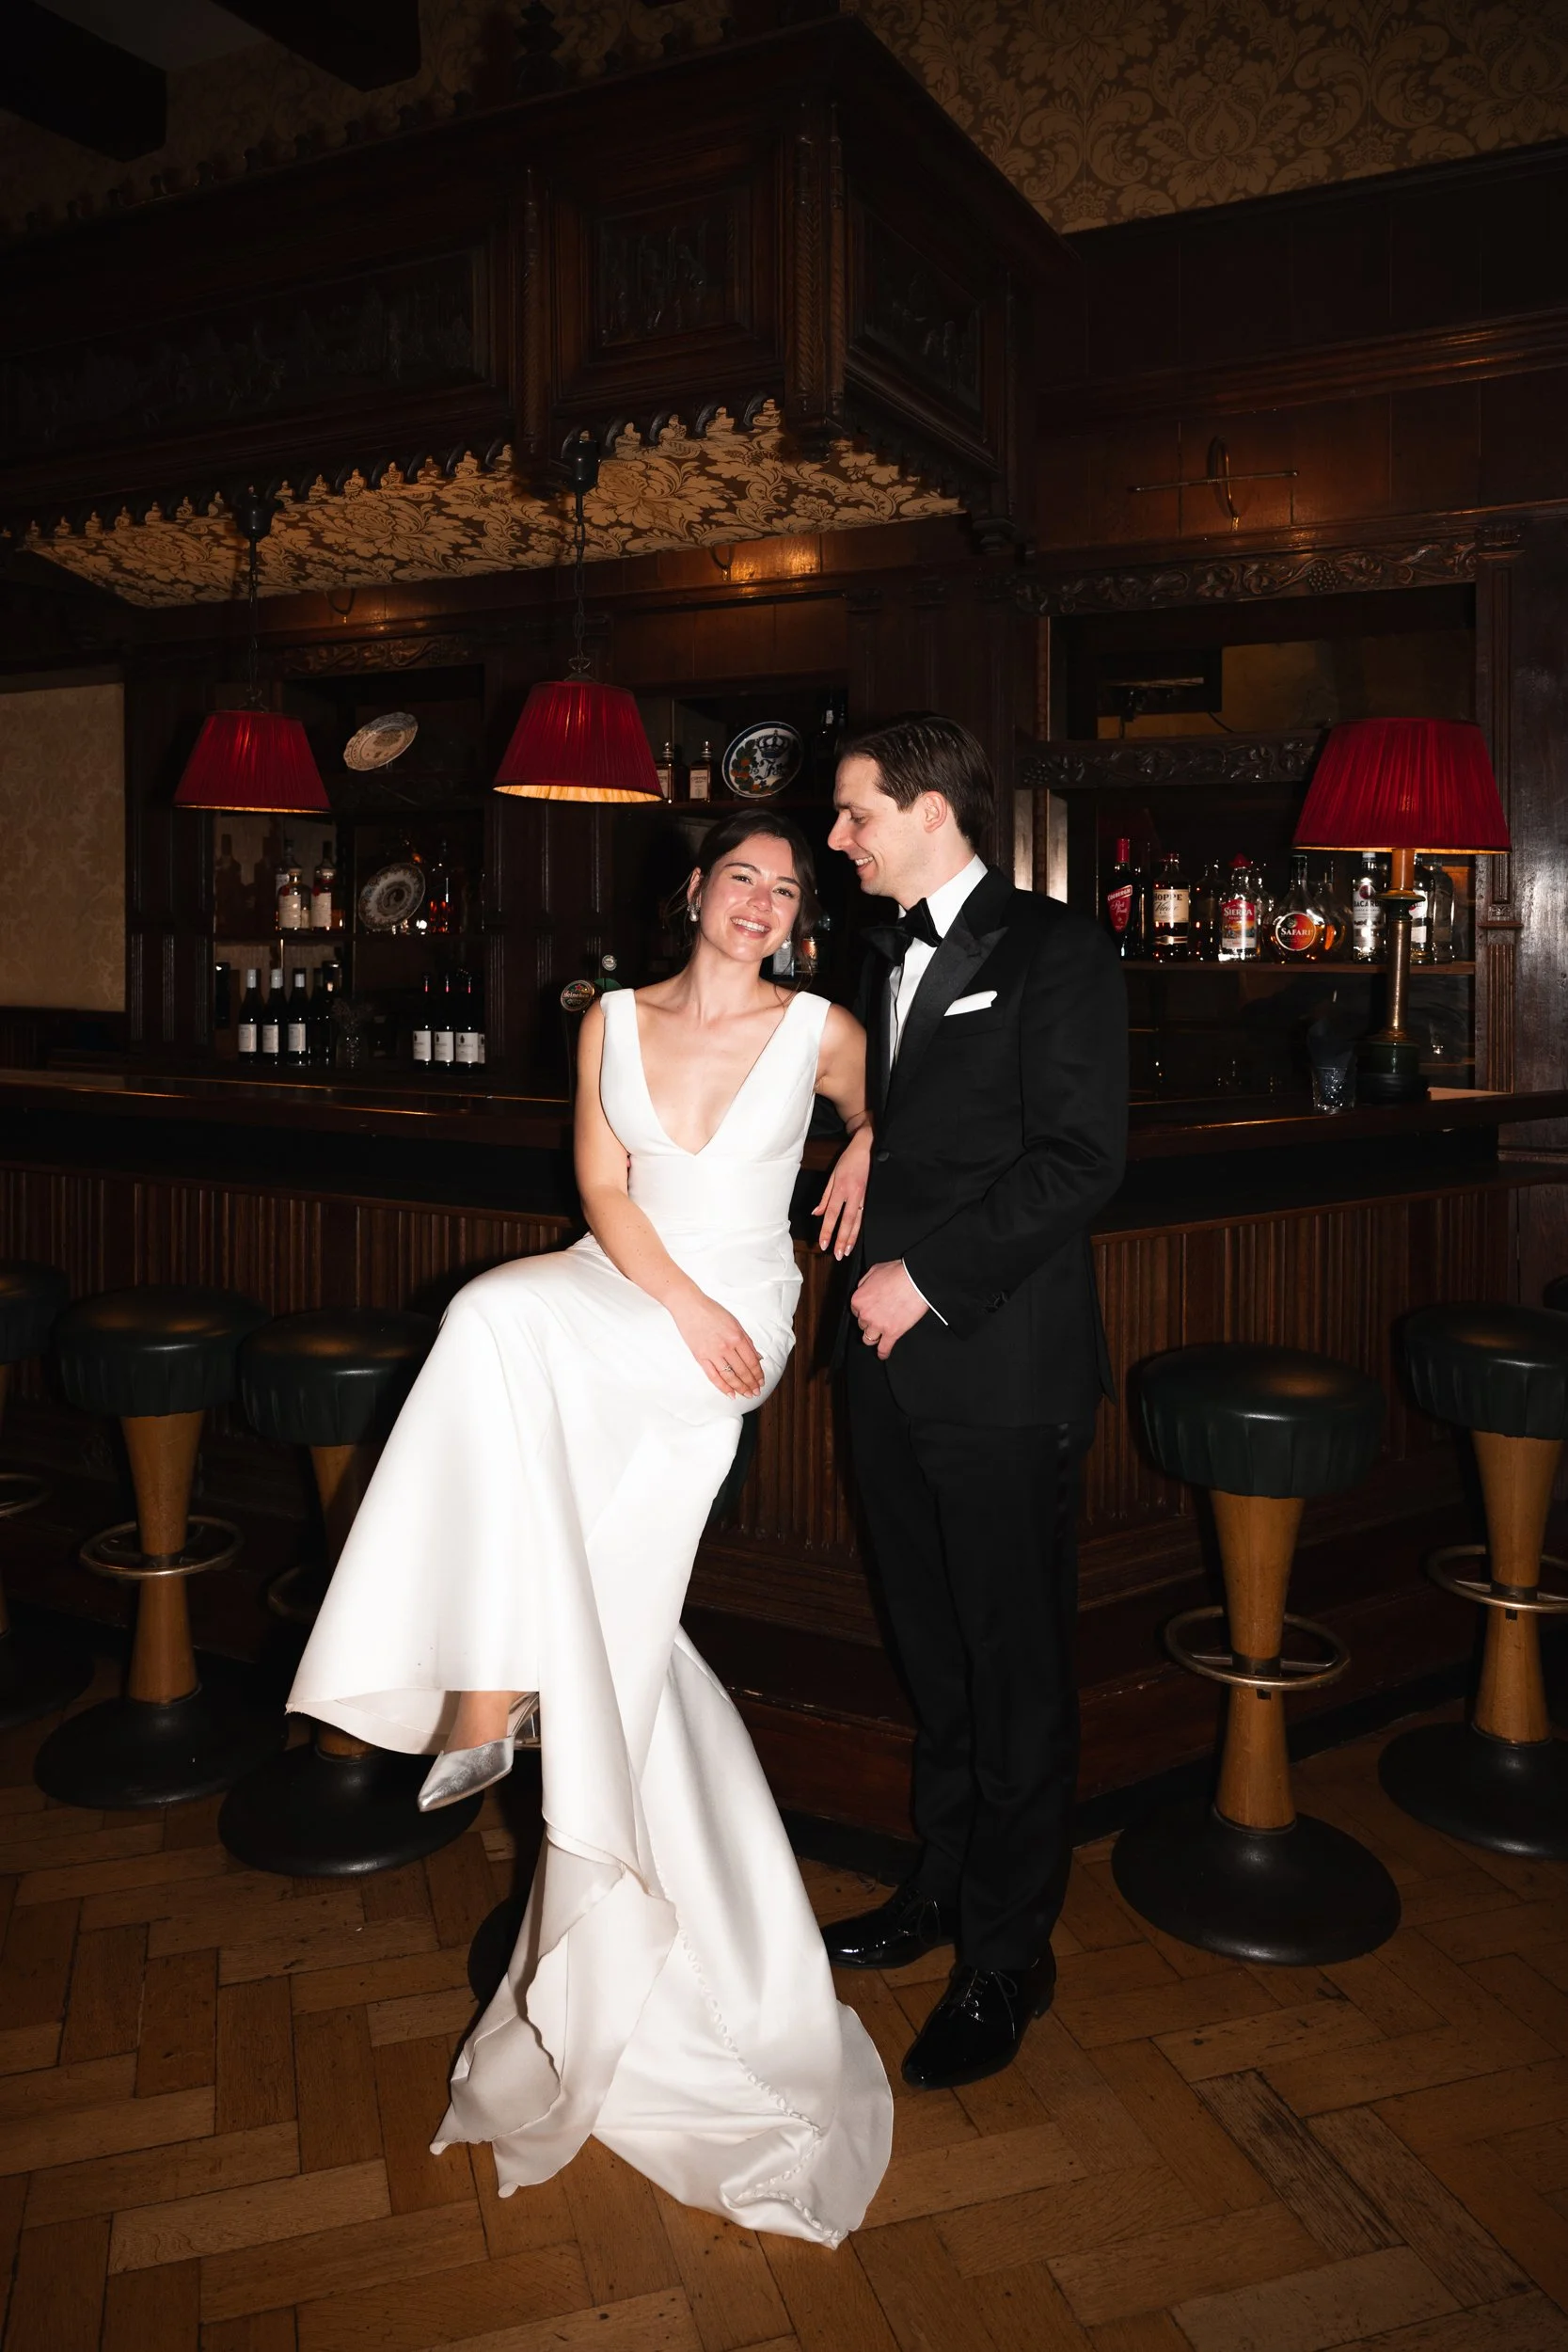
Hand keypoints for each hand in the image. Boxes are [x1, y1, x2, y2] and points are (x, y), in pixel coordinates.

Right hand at [667, 1285, 764, 1398]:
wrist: (689, 1306)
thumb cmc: (712, 1311)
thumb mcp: (735, 1323)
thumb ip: (747, 1341)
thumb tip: (757, 1357)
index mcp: (737, 1337)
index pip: (752, 1361)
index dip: (758, 1374)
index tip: (761, 1381)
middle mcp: (726, 1346)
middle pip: (742, 1371)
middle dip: (751, 1384)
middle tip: (756, 1392)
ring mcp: (712, 1353)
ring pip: (729, 1376)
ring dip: (740, 1387)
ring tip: (746, 1394)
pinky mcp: (700, 1357)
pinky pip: (713, 1376)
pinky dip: (723, 1387)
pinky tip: (730, 1393)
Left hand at [814, 1128, 871, 1258]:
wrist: (868, 1147)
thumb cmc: (848, 1160)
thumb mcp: (833, 1175)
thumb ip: (825, 1196)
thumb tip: (816, 1213)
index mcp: (841, 1188)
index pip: (832, 1214)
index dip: (827, 1230)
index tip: (823, 1244)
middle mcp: (853, 1194)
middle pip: (846, 1221)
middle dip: (841, 1239)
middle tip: (837, 1255)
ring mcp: (864, 1196)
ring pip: (858, 1221)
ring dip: (851, 1237)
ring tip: (846, 1251)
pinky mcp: (870, 1196)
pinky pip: (864, 1215)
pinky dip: (860, 1228)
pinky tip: (857, 1237)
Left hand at [850, 1260, 928, 1359]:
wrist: (915, 1280)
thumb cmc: (898, 1273)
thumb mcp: (874, 1270)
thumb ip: (864, 1282)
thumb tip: (863, 1289)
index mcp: (858, 1299)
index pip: (856, 1311)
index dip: (864, 1310)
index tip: (870, 1310)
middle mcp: (865, 1314)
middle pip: (862, 1325)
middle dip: (870, 1322)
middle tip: (879, 1318)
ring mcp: (878, 1325)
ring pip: (869, 1339)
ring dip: (873, 1337)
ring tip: (879, 1337)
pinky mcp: (892, 1333)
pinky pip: (883, 1348)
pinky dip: (883, 1353)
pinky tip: (883, 1354)